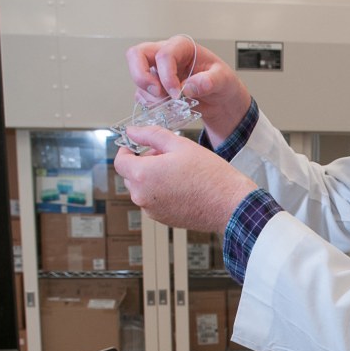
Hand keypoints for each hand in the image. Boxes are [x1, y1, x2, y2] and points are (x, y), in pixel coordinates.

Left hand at [113, 126, 257, 231]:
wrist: (229, 204)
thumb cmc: (210, 175)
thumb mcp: (181, 145)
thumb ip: (152, 135)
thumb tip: (133, 131)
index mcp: (143, 175)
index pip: (120, 161)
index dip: (126, 150)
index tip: (135, 146)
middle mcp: (142, 196)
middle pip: (131, 175)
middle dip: (144, 163)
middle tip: (168, 156)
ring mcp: (152, 210)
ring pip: (143, 189)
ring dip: (153, 178)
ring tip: (180, 172)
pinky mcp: (163, 219)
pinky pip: (154, 201)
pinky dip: (162, 192)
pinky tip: (183, 186)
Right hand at [125, 35, 250, 143]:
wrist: (220, 99)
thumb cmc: (221, 82)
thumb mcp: (223, 80)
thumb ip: (210, 81)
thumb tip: (190, 86)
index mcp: (182, 47)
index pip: (164, 54)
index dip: (167, 75)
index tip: (177, 93)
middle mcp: (165, 55)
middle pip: (136, 55)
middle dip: (142, 76)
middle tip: (158, 93)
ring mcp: (157, 71)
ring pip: (137, 76)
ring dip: (150, 95)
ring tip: (170, 104)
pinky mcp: (154, 86)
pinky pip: (141, 94)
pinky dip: (150, 104)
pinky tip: (167, 107)